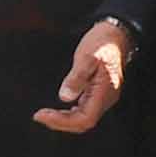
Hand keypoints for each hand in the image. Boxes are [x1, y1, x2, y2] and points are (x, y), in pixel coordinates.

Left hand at [33, 17, 132, 134]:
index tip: (42, 115)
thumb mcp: (87, 56)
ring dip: (64, 119)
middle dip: (60, 123)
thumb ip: (77, 78)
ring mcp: (104, 97)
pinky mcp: (99, 93)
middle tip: (39, 116)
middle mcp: (106, 98)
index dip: (63, 122)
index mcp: (104, 92)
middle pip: (84, 123)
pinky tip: (60, 109)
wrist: (116, 33)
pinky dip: (70, 113)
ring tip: (45, 114)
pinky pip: (85, 110)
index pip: (85, 119)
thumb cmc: (103, 43)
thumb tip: (64, 97)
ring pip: (84, 118)